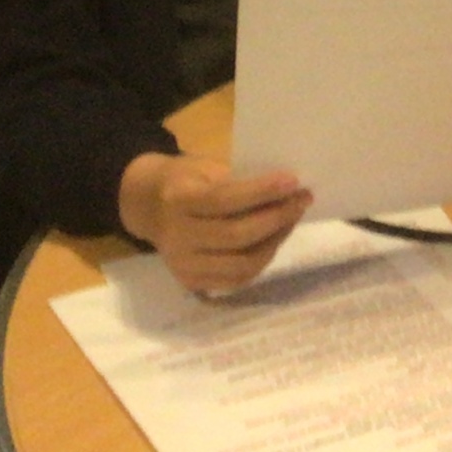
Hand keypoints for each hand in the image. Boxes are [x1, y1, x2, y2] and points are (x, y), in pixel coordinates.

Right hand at [118, 151, 310, 294]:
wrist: (150, 207)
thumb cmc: (187, 180)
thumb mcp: (205, 168)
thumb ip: (238, 181)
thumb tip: (285, 191)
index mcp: (178, 200)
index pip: (224, 199)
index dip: (262, 192)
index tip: (293, 181)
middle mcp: (177, 238)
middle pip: (236, 236)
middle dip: (277, 218)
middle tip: (302, 200)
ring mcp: (183, 265)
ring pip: (241, 264)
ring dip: (275, 241)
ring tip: (292, 219)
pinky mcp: (192, 282)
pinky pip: (237, 279)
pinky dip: (262, 259)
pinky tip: (274, 238)